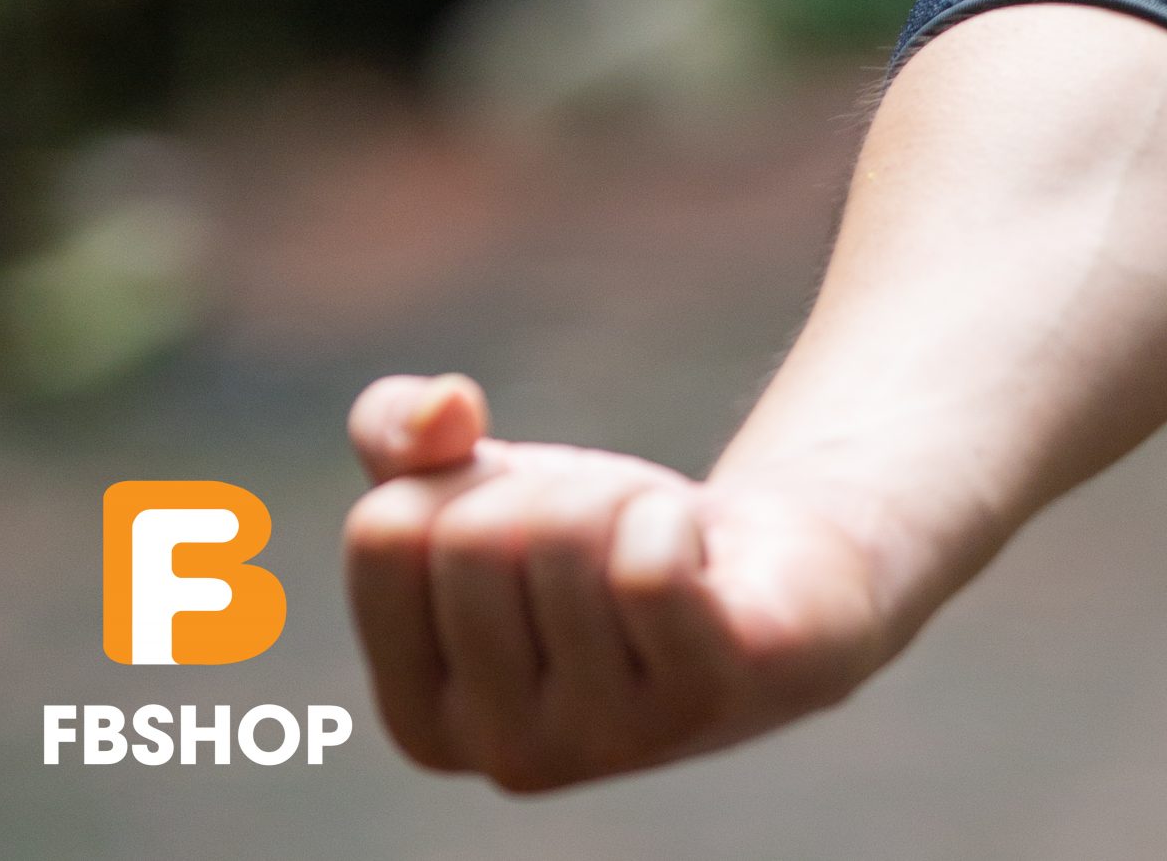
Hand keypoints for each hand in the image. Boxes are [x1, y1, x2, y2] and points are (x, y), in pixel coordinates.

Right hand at [343, 373, 888, 792]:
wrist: (782, 569)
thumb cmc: (617, 539)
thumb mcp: (486, 482)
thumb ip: (399, 436)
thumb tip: (441, 411)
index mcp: (421, 720)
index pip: (383, 533)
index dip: (466, 487)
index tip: (527, 526)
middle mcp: (502, 755)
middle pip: (473, 535)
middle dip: (553, 494)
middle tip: (614, 537)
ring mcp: (605, 742)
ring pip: (564, 537)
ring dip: (625, 501)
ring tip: (664, 548)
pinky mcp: (703, 697)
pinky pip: (648, 568)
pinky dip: (676, 522)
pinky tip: (706, 562)